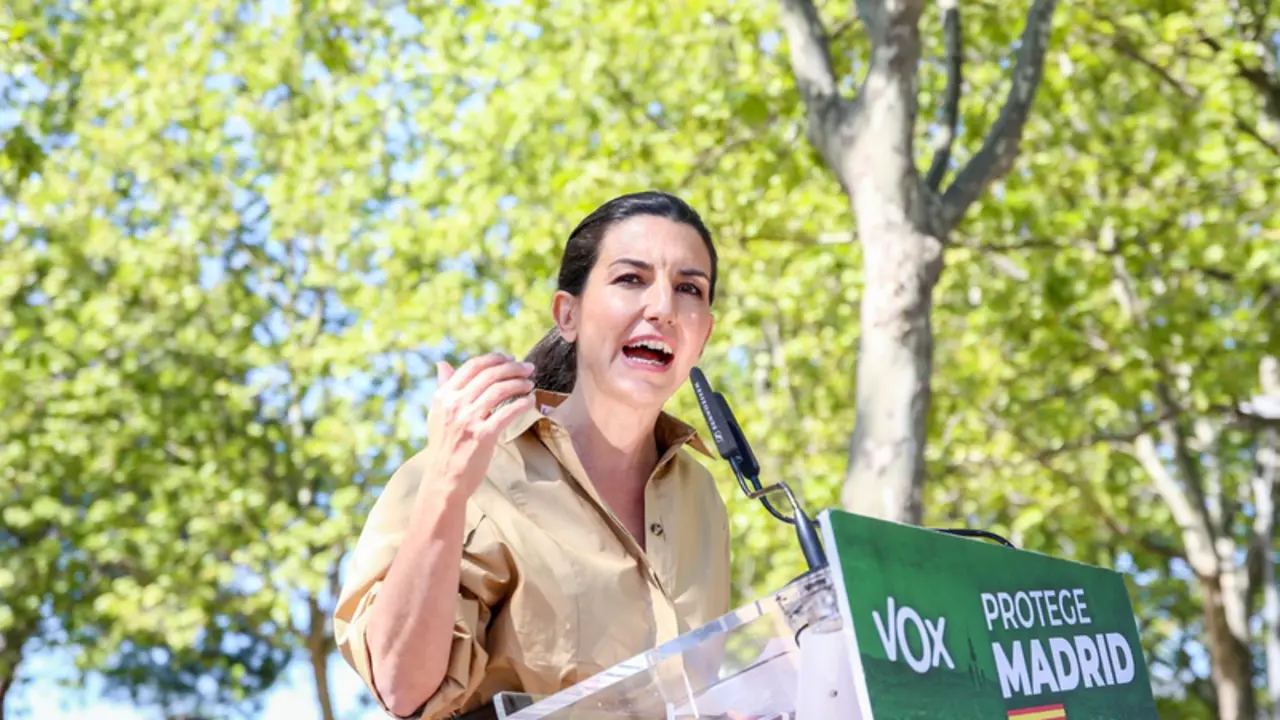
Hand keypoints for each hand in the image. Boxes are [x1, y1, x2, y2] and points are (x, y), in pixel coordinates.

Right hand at [425, 352, 536, 495]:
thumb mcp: (437, 413)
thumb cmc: (444, 446)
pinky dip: (522, 403)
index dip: (495, 359)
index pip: (473, 366)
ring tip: (530, 384)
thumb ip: (443, 387)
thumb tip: (442, 364)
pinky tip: (530, 401)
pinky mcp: (483, 435)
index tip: (511, 359)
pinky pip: (508, 412)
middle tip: (529, 368)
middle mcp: (455, 404)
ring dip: (520, 383)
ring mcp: (468, 420)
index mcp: (444, 396)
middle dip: (513, 368)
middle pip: (490, 375)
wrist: (444, 479)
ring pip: (500, 390)